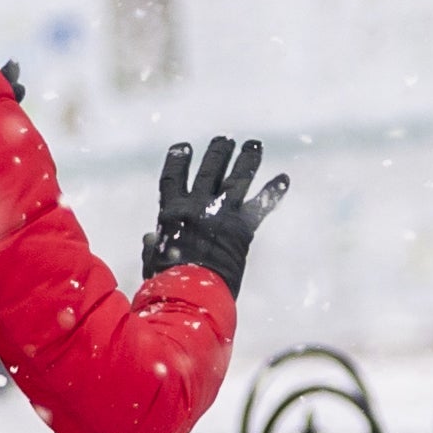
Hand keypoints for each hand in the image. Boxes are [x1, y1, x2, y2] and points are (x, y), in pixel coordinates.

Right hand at [141, 136, 289, 297]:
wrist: (192, 293)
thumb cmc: (169, 281)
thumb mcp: (155, 262)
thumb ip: (153, 247)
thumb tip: (149, 238)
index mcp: (171, 212)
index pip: (172, 178)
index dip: (178, 160)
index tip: (183, 147)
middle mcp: (196, 206)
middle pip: (209, 170)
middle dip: (218, 153)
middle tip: (225, 139)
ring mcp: (221, 214)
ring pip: (236, 178)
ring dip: (247, 159)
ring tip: (254, 144)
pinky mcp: (242, 227)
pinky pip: (260, 205)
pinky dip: (273, 191)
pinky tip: (284, 178)